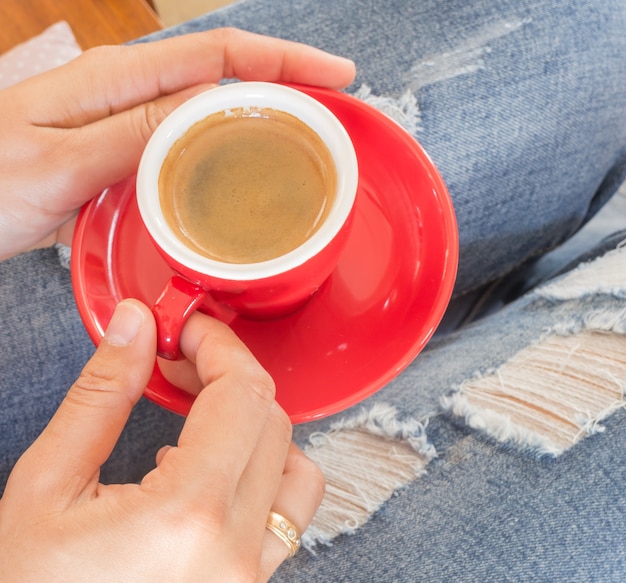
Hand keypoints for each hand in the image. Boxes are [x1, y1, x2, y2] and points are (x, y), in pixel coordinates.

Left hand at [0, 27, 355, 258]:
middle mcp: (127, 94)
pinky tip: (242, 173)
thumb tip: (209, 115)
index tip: (335, 77)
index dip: (284, 60)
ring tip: (305, 140)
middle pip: (224, 74)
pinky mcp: (124, 153)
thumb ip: (134, 137)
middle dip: (286, 82)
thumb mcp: (61, 163)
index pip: (218, 55)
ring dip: (261, 117)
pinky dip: (225, 151)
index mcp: (115, 82)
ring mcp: (127, 123)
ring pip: (210, 110)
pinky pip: (187, 144)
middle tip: (333, 112)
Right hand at [0, 300, 323, 581]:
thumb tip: (135, 325)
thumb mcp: (46, 488)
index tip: (192, 331)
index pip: (242, 394)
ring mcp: (250, 578)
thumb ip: (101, 395)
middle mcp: (235, 551)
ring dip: (259, 427)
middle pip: (273, 421)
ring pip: (298, 469)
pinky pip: (288, 518)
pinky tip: (214, 470)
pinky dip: (266, 474)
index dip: (219, 347)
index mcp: (187, 517)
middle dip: (231, 377)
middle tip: (183, 364)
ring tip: (204, 417)